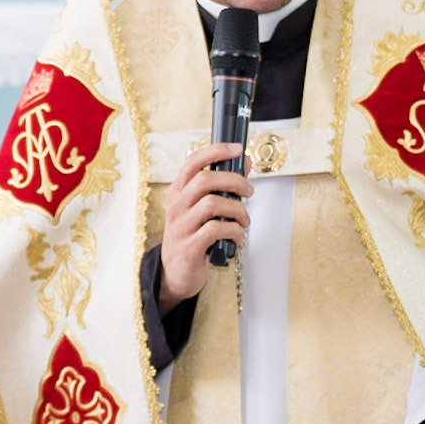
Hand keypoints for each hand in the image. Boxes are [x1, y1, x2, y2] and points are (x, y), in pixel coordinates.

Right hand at [158, 143, 251, 313]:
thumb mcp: (202, 209)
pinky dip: (234, 231)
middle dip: (235, 182)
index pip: (193, 161)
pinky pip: (216, 230)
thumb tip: (245, 163)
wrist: (175, 274)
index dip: (216, 151)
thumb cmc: (192, 236)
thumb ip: (222, 186)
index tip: (237, 149)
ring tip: (244, 220)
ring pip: (213, 204)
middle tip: (249, 192)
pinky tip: (238, 236)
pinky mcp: (188, 247)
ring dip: (238, 211)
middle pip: (206, 180)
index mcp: (178, 191)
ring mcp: (180, 226)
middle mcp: (176, 205)